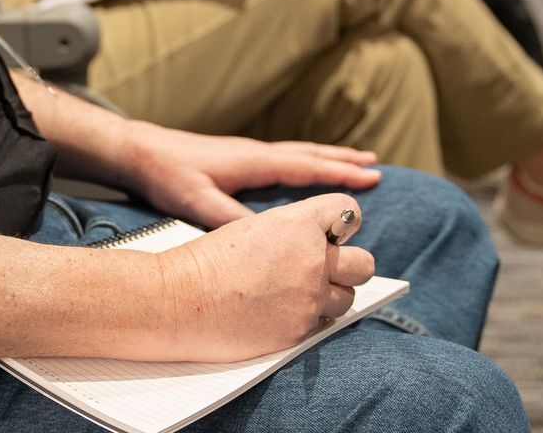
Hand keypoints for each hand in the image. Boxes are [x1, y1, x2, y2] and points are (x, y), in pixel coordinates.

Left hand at [125, 121, 381, 226]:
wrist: (141, 152)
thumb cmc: (169, 175)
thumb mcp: (199, 203)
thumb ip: (232, 218)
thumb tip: (268, 235)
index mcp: (254, 161)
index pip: (307, 166)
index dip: (340, 173)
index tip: (371, 176)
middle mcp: (257, 152)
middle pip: (310, 154)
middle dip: (343, 161)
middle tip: (376, 165)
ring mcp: (249, 153)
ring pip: (299, 152)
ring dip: (328, 157)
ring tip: (354, 159)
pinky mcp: (240, 158)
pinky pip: (286, 157)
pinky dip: (308, 159)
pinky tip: (307, 167)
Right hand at [156, 193, 374, 361]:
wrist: (178, 299)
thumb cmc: (207, 260)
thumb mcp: (255, 228)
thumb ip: (293, 232)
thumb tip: (319, 242)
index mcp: (299, 223)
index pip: (348, 212)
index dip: (344, 221)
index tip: (335, 232)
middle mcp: (312, 259)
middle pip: (364, 263)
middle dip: (349, 264)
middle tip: (326, 268)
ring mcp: (309, 299)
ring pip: (348, 297)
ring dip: (331, 295)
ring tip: (301, 293)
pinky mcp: (299, 331)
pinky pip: (324, 324)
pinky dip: (311, 319)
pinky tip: (285, 312)